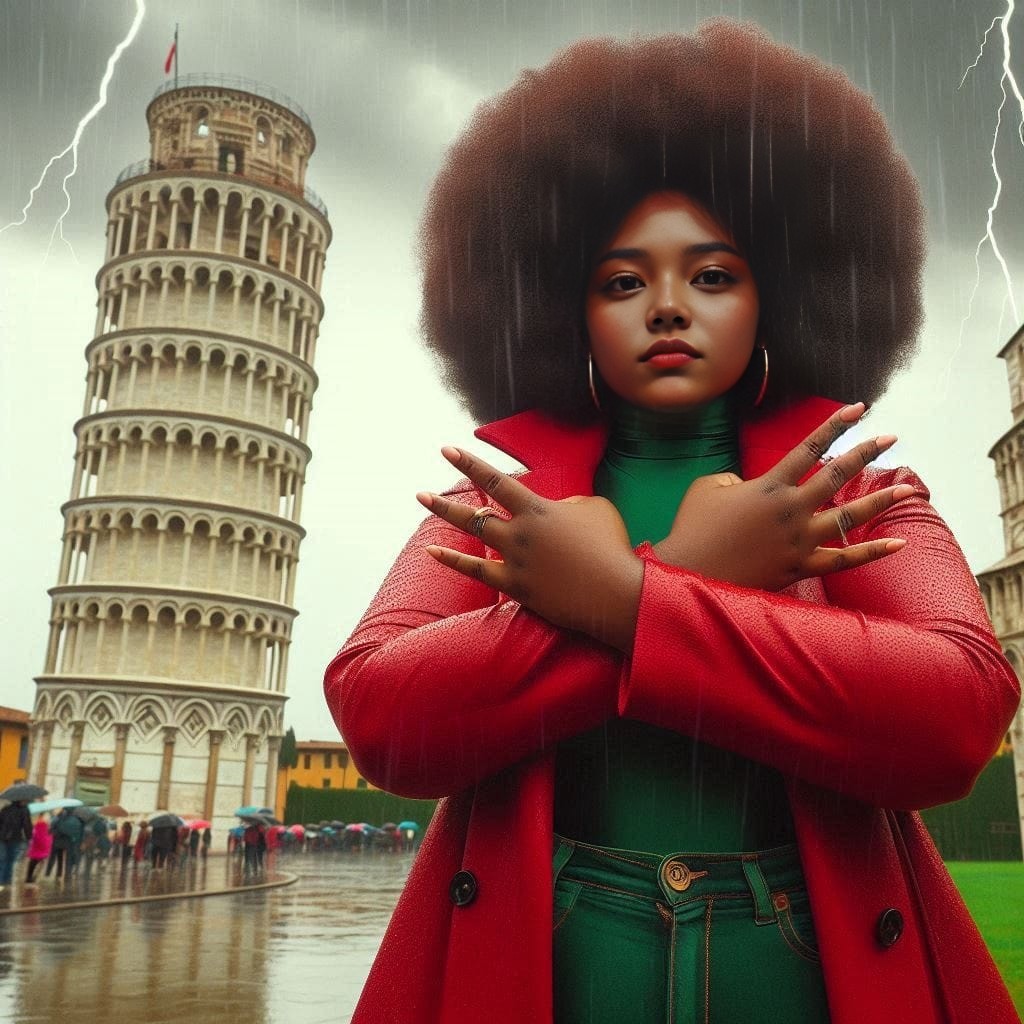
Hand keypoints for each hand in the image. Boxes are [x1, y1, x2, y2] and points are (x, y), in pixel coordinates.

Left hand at [416, 447, 643, 650]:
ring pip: (472, 535)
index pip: (496, 480)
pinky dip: (453, 560)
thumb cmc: (612, 547)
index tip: (447, 450)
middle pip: (475, 511)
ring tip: (424, 504)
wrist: (617, 592)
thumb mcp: (594, 509)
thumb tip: (552, 507)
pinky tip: (432, 551)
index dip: (469, 464)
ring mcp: (515, 560)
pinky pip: (476, 571)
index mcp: (539, 509)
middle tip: (420, 492)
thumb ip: (567, 502)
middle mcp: (520, 532)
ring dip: (446, 518)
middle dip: (445, 499)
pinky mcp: (516, 586)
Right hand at [653, 402, 914, 590]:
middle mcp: (790, 509)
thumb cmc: (693, 528)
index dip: (835, 425)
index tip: (858, 409)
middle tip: (890, 437)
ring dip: (880, 501)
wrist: (688, 571)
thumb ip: (734, 478)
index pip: (809, 448)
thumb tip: (747, 484)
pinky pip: (844, 559)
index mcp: (768, 485)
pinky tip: (898, 543)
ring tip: (908, 489)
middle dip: (865, 453)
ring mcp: (798, 540)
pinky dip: (872, 552)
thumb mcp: (708, 488)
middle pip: (836, 475)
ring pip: (848, 517)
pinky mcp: (799, 567)